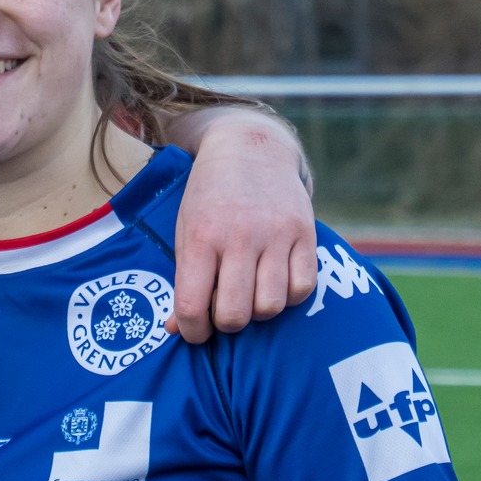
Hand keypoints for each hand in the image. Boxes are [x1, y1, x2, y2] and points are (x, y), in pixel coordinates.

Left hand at [170, 115, 317, 342]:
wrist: (249, 148)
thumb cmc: (209, 198)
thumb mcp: (186, 232)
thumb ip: (183, 280)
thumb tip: (175, 329)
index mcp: (201, 238)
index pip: (193, 306)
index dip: (194, 332)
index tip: (197, 332)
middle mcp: (240, 237)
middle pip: (235, 315)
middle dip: (227, 324)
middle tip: (224, 311)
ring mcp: (276, 235)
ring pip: (271, 307)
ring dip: (258, 312)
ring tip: (250, 295)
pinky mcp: (305, 232)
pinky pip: (303, 288)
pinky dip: (289, 296)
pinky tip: (276, 283)